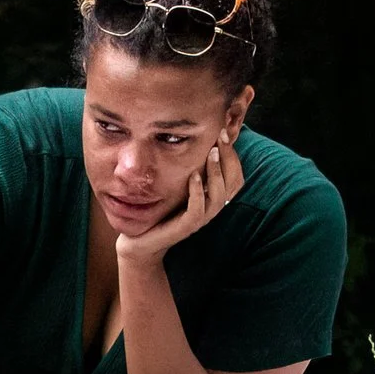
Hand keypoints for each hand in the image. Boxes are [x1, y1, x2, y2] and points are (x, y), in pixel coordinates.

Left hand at [113, 136, 242, 264]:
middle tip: (222, 136)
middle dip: (229, 158)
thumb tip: (193, 139)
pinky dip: (198, 192)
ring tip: (211, 153)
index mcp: (212, 197)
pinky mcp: (185, 228)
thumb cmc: (159, 209)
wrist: (139, 242)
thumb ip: (189, 167)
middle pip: (232, 183)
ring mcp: (199, 219)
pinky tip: (193, 176)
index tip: (225, 132)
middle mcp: (210, 208)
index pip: (235, 176)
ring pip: (218, 196)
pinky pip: (198, 211)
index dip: (233, 155)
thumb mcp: (177, 184)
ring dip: (216, 173)